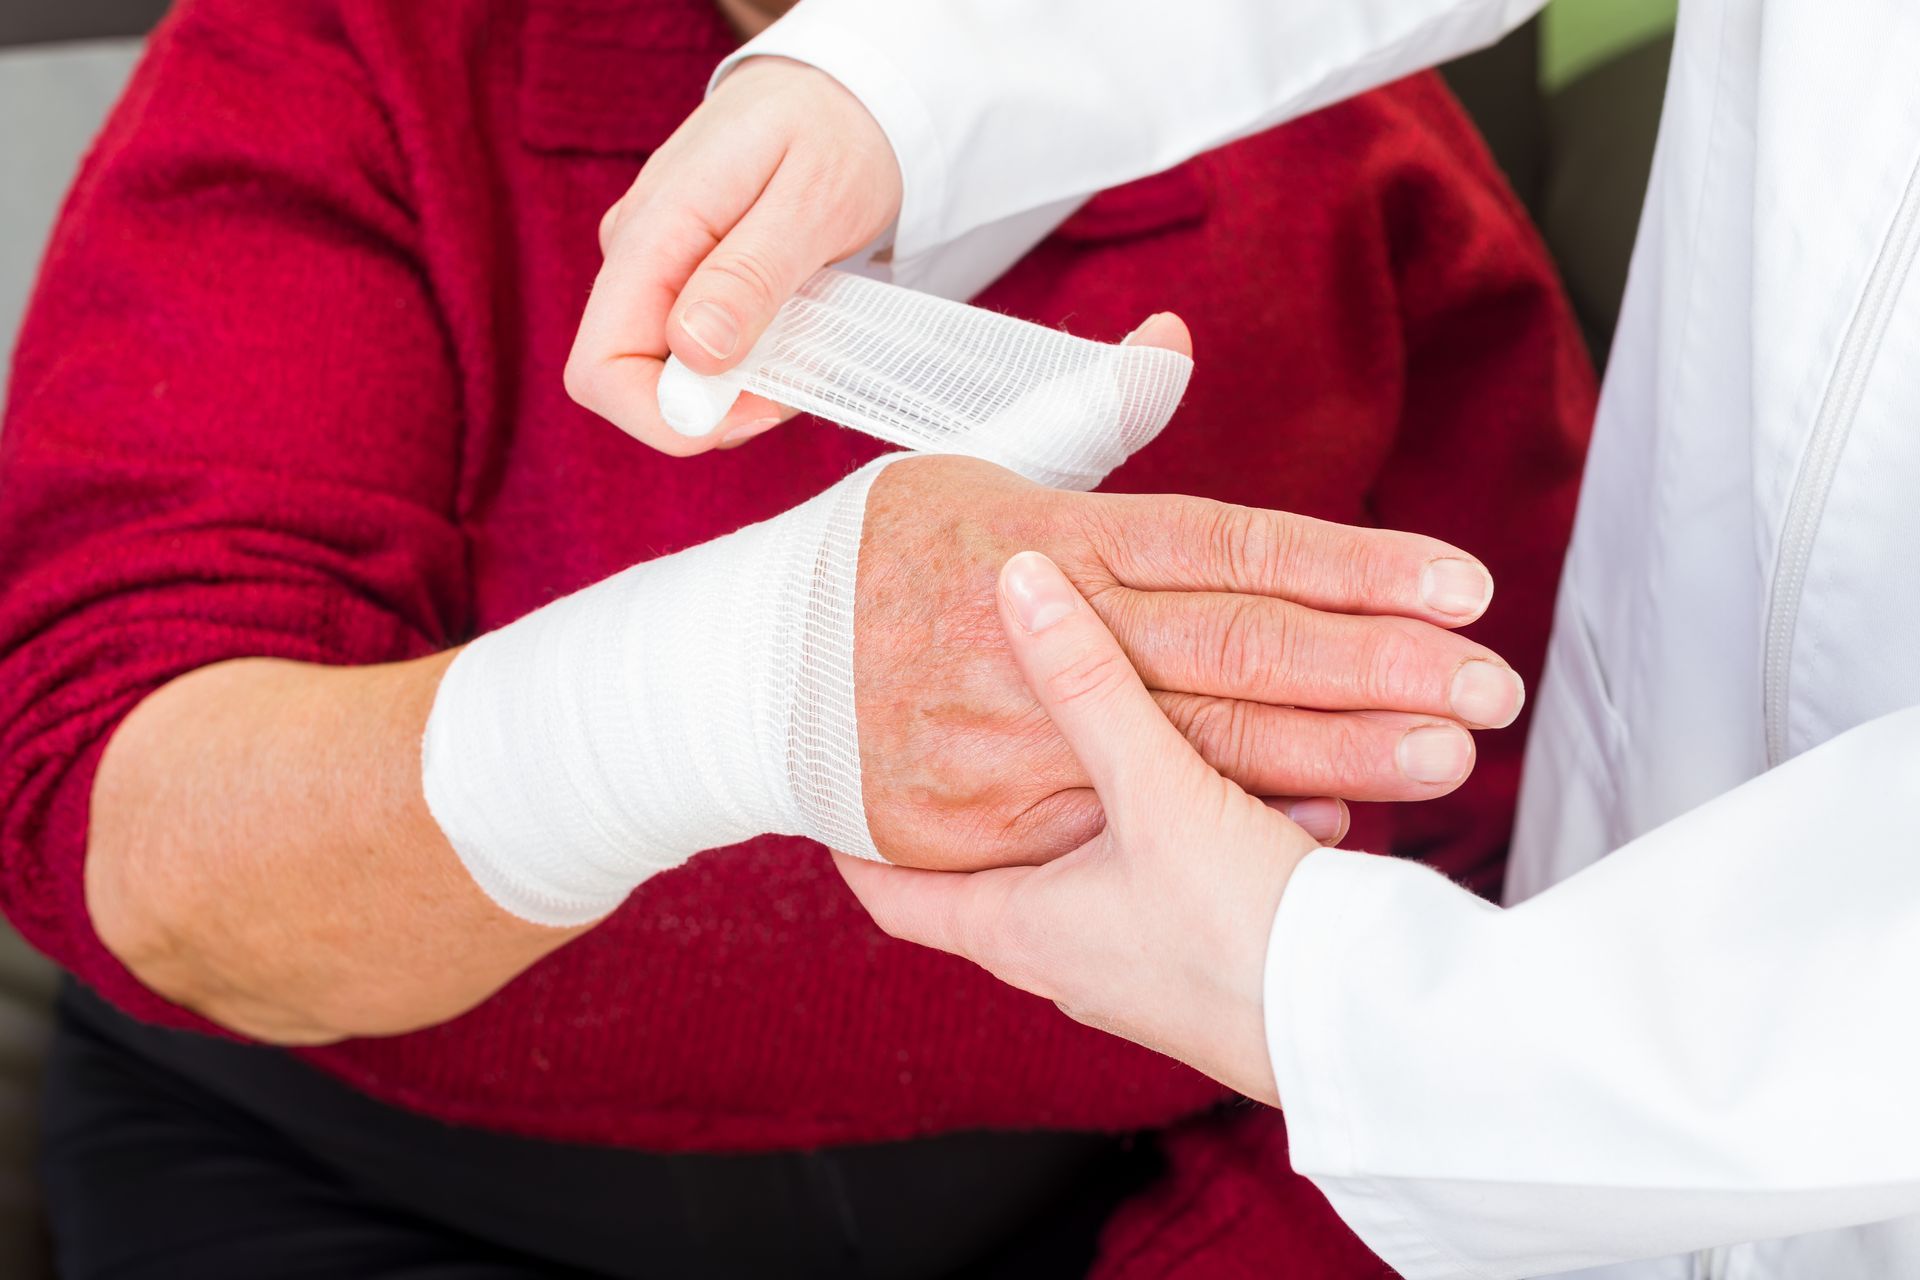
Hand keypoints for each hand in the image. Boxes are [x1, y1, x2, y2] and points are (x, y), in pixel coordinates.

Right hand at [565, 57, 902, 454]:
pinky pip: (695, 354)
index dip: (670, 418)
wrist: (840, 92)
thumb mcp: (812, 199)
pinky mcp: (678, 281)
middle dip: (714, 410)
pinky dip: (745, 364)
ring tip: (806, 335)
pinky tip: (790, 326)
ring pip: (669, 378)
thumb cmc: (834, 134)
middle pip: (630, 386)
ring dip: (738, 388)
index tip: (758, 407)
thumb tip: (690, 351)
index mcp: (653, 234)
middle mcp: (634, 256)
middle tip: (796, 377)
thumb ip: (749, 275)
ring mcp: (652, 270)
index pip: (600, 371)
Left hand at [842, 550, 1320, 1103]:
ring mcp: (1141, 971)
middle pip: (999, 872)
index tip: (837, 796)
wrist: (1362, 1032)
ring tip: (1144, 741)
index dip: (859, 842)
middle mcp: (1068, 959)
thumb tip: (1021, 585)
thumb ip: (1090, 684)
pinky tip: (1275, 793)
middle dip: (999, 806)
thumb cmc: (1241, 930)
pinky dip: (1208, 834)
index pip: (898, 893)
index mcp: (1022, 927)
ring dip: (1124, 809)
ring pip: (1107, 870)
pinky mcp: (1211, 970)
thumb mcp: (1156, 788)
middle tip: (973, 744)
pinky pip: (1186, 886)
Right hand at [855, 322, 1524, 870]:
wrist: (737, 675)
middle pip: (1238, 652)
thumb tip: (1174, 341)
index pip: (1228, 547)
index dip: (1347, 566)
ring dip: (1334, 751)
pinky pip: (1125, 825)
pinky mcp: (990, 820)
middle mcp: (1041, 634)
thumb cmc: (862, 558)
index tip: (1455, 581)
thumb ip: (1081, 413)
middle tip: (1489, 682)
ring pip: (1200, 746)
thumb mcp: (962, 460)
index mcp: (1047, 534)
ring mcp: (1015, 735)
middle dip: (1375, 669)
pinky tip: (1326, 818)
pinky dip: (1227, 821)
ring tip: (1445, 751)